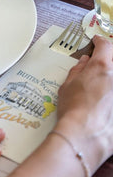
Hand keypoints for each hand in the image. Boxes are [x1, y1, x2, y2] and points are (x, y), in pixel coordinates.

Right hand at [56, 35, 112, 170]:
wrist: (86, 134)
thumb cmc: (74, 109)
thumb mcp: (68, 85)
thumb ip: (78, 70)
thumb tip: (84, 62)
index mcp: (102, 66)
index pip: (105, 45)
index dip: (100, 41)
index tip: (97, 41)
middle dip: (109, 56)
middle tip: (101, 61)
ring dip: (110, 75)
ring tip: (101, 82)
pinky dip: (110, 92)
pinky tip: (105, 98)